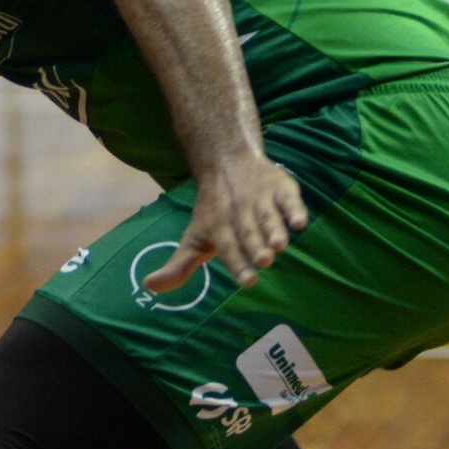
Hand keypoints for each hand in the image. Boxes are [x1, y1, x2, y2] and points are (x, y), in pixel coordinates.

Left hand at [143, 152, 307, 292]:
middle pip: (248, 234)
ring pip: (267, 217)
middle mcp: (239, 215)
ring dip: (274, 230)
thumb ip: (179, 266)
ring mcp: (260, 200)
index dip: (238, 265)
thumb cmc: (213, 212)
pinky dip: (293, 208)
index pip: (228, 250)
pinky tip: (299, 222)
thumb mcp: (194, 238)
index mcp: (218, 229)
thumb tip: (149, 287)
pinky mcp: (279, 188)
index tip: (248, 282)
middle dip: (256, 248)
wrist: (224, 161)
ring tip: (279, 244)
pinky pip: (287, 198)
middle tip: (264, 260)